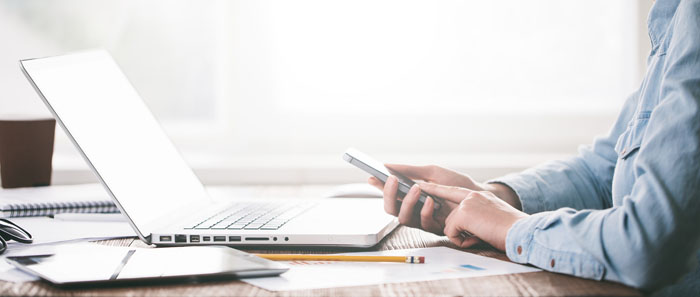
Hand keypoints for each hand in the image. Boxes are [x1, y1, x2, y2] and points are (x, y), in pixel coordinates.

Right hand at [367, 164, 485, 234]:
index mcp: (410, 195)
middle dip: (388, 195)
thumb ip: (410, 170)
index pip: (390, 194)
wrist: (478, 194)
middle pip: (391, 209)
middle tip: (391, 180)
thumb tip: (387, 165)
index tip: (372, 177)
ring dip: (407, 203)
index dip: (379, 188)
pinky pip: (423, 224)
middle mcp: (414, 209)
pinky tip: (429, 201)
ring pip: (403, 218)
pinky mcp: (436, 228)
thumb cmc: (456, 183)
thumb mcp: (432, 172)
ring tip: (415, 188)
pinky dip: (424, 211)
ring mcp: (423, 219)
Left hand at [419, 183, 528, 250]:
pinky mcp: (463, 214)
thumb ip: (477, 216)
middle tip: (478, 235)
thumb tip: (464, 226)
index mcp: (480, 196)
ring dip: (462, 237)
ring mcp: (466, 203)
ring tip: (482, 236)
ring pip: (449, 225)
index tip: (422, 185)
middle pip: (450, 216)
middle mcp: (472, 196)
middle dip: (459, 231)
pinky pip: (450, 233)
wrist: (522, 231)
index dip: (437, 189)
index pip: (453, 191)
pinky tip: (477, 239)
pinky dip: (462, 242)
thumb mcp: (493, 217)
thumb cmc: (512, 231)